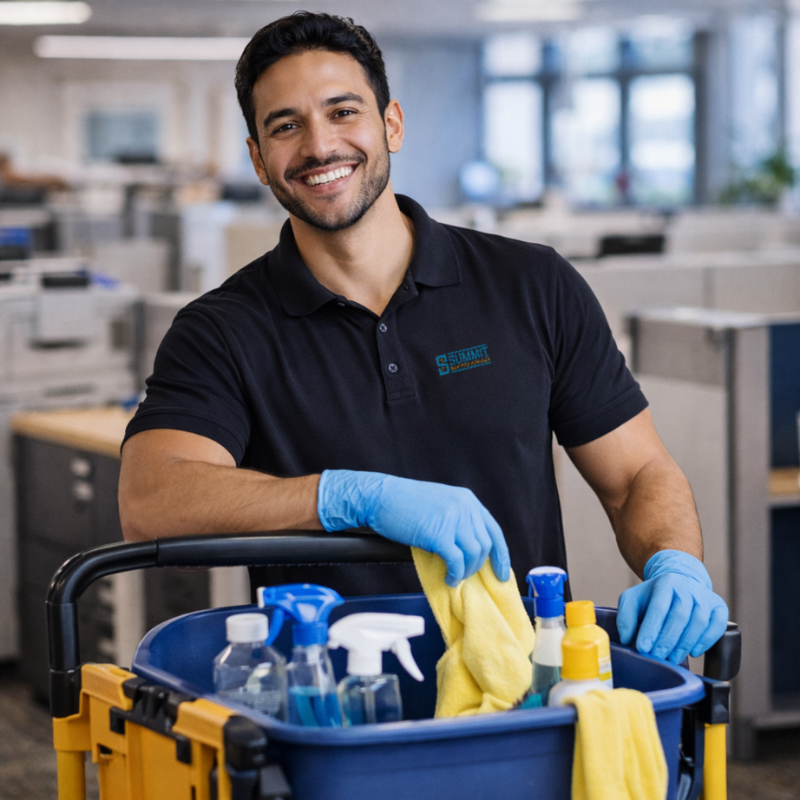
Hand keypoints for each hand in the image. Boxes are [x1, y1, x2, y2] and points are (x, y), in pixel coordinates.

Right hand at [317, 470, 509, 586]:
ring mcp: (453, 519)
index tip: (502, 573)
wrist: (381, 497)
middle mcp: (465, 507)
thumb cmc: (405, 504)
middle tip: (465, 575)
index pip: (493, 531)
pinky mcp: (439, 534)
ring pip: (473, 555)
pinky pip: (456, 562)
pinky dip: (455, 575)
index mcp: (467, 499)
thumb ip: (458, 519)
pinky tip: (448, 579)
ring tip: (454, 577)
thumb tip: (471, 550)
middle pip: (485, 545)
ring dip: (465, 571)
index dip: (501, 555)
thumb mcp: (440, 504)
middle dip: (478, 566)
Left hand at [617, 550, 727, 664]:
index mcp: (665, 584)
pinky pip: (717, 626)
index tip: (643, 648)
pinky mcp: (719, 608)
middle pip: (679, 616)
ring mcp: (705, 598)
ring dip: (685, 644)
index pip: (658, 607)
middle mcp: (687, 588)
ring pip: (698, 622)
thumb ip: (626, 616)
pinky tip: (693, 652)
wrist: (680, 581)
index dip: (651, 629)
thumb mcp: (633, 599)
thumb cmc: (654, 596)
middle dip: (667, 640)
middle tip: (658, 656)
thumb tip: (627, 639)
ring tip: (672, 658)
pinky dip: (706, 641)